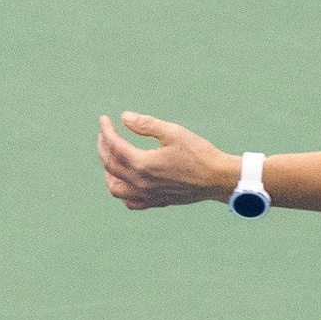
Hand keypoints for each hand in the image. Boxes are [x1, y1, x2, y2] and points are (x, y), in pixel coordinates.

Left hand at [98, 112, 238, 209]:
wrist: (217, 178)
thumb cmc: (198, 153)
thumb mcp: (173, 132)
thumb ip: (146, 124)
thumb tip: (124, 117)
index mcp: (143, 164)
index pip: (115, 146)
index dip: (107, 131)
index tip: (104, 119)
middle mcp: (141, 183)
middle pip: (110, 166)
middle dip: (103, 147)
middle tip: (104, 134)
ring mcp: (148, 196)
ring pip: (115, 189)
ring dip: (108, 172)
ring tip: (110, 158)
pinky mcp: (156, 202)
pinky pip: (130, 202)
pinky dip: (122, 191)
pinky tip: (125, 181)